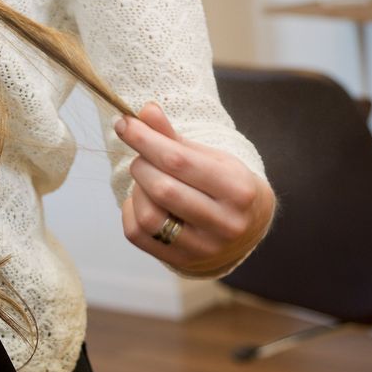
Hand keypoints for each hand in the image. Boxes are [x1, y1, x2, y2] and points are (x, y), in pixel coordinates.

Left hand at [118, 102, 274, 276]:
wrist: (246, 226)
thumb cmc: (222, 183)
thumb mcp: (208, 156)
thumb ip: (173, 136)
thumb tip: (145, 110)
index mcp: (238, 190)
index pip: (178, 161)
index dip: (145, 139)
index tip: (124, 123)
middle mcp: (226, 223)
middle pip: (161, 189)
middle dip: (141, 165)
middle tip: (142, 157)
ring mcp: (205, 248)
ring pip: (148, 216)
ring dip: (137, 190)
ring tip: (146, 180)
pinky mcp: (183, 261)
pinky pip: (136, 234)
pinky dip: (130, 211)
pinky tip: (143, 200)